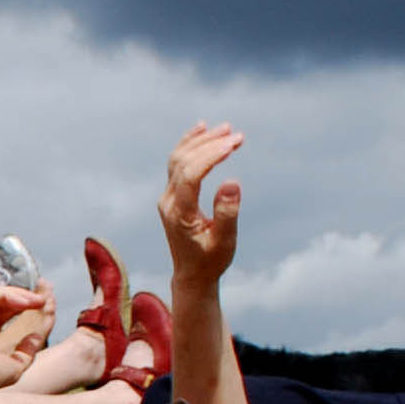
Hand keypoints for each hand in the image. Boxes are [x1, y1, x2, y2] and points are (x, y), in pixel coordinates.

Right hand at [0, 282, 47, 390]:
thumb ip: (27, 350)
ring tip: (37, 301)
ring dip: (18, 295)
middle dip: (22, 297)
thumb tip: (37, 337)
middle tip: (42, 300)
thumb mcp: (16, 364)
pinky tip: (25, 302)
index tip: (41, 306)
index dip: (21, 307)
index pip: (1, 313)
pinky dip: (7, 294)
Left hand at [157, 125, 244, 290]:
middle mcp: (168, 202)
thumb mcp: (224, 242)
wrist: (192, 275)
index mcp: (179, 214)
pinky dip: (189, 145)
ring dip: (200, 141)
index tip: (234, 144)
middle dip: (210, 145)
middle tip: (237, 136)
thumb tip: (231, 182)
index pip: (191, 175)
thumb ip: (227, 212)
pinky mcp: (171, 195)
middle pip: (183, 162)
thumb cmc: (211, 261)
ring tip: (225, 128)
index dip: (211, 156)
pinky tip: (202, 130)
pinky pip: (176, 164)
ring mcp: (167, 198)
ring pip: (178, 159)